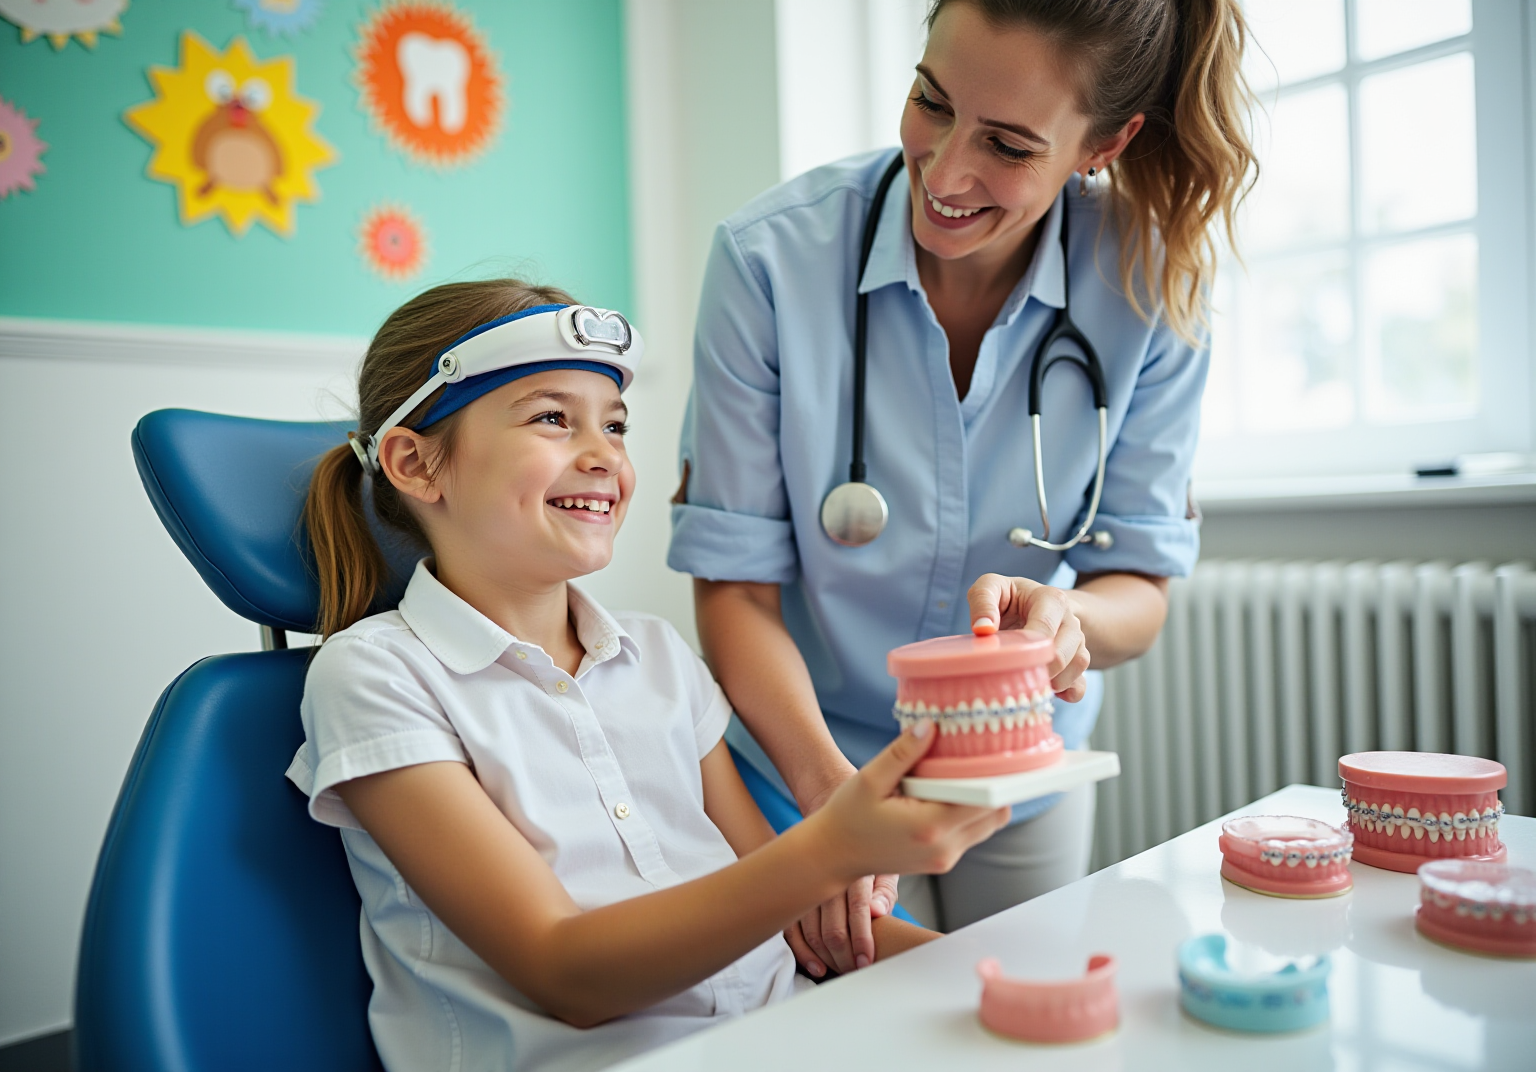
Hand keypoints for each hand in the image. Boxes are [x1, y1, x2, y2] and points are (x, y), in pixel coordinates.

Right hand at [783, 773, 900, 977]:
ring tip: (835, 971)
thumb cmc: (867, 833)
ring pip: (809, 929)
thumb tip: (880, 912)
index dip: (861, 939)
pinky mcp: (795, 887)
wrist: (831, 796)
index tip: (865, 961)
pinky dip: (800, 947)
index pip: (857, 911)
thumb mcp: (885, 856)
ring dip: (822, 955)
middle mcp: (829, 877)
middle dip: (843, 956)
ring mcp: (808, 882)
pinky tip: (813, 963)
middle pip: (830, 927)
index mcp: (855, 868)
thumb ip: (885, 887)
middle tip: (854, 972)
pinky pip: (791, 924)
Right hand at [808, 722, 1008, 888]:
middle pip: (997, 813)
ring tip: (959, 776)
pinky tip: (947, 794)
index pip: (987, 800)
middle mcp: (944, 848)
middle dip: (993, 785)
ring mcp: (945, 859)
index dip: (997, 775)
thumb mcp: (870, 778)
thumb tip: (931, 725)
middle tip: (976, 758)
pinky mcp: (943, 861)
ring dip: (983, 799)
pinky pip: (972, 832)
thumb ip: (903, 752)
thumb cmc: (847, 816)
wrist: (833, 855)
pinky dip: (969, 812)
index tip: (993, 750)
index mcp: (929, 826)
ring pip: (989, 824)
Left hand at [966, 573, 1090, 701]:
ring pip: (1077, 666)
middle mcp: (1070, 620)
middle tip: (1013, 675)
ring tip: (1027, 682)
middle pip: (1063, 652)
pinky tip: (1046, 692)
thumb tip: (983, 629)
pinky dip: (1067, 693)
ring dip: (1053, 682)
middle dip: (1038, 669)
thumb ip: (982, 600)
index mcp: (1051, 599)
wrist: (1032, 604)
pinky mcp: (1076, 661)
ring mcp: (1078, 641)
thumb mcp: (991, 587)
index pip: (1045, 629)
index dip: (1027, 650)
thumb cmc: (1008, 598)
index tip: (1007, 659)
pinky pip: (1081, 684)